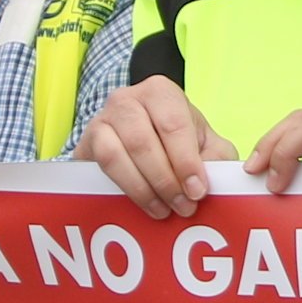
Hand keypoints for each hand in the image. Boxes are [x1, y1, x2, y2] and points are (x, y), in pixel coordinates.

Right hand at [82, 77, 234, 218]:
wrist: (142, 138)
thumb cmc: (178, 140)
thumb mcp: (206, 142)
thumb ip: (216, 157)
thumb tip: (212, 180)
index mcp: (160, 92)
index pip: (173, 125)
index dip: (185, 162)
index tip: (197, 191)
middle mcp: (126, 99)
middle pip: (142, 142)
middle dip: (165, 181)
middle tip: (183, 207)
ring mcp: (100, 119)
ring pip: (115, 156)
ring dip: (142, 189)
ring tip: (163, 210)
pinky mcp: (85, 144)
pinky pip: (98, 168)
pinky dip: (122, 190)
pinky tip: (142, 205)